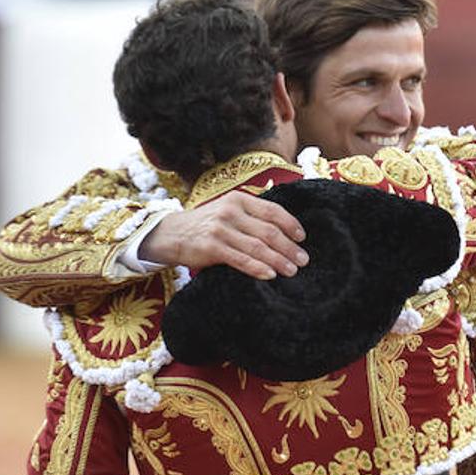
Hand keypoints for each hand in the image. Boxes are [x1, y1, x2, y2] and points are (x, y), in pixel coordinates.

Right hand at [138, 193, 307, 279]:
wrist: (171, 233)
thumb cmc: (206, 225)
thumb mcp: (227, 211)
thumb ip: (250, 216)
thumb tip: (283, 231)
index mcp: (238, 199)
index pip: (272, 210)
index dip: (290, 224)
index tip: (302, 238)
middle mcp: (230, 211)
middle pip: (268, 231)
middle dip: (289, 247)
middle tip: (304, 260)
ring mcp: (220, 229)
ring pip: (257, 247)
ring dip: (278, 260)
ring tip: (292, 270)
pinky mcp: (211, 247)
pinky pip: (240, 259)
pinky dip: (257, 268)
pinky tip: (270, 275)